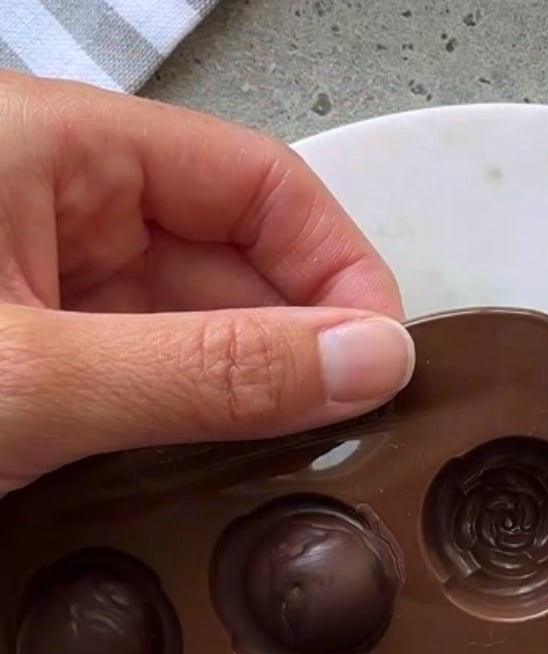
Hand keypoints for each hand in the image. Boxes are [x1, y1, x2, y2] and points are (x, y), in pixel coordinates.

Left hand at [0, 72, 412, 490]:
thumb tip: (362, 362)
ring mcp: (41, 293)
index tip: (379, 358)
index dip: (338, 266)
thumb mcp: (38, 376)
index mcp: (50, 150)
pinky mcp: (37, 364)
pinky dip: (190, 431)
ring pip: (196, 333)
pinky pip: (149, 383)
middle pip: (236, 264)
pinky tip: (214, 478)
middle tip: (344, 430)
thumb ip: (207, 370)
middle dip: (299, 348)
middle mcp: (53, 210)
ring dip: (248, 400)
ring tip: (286, 464)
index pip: (256, 182)